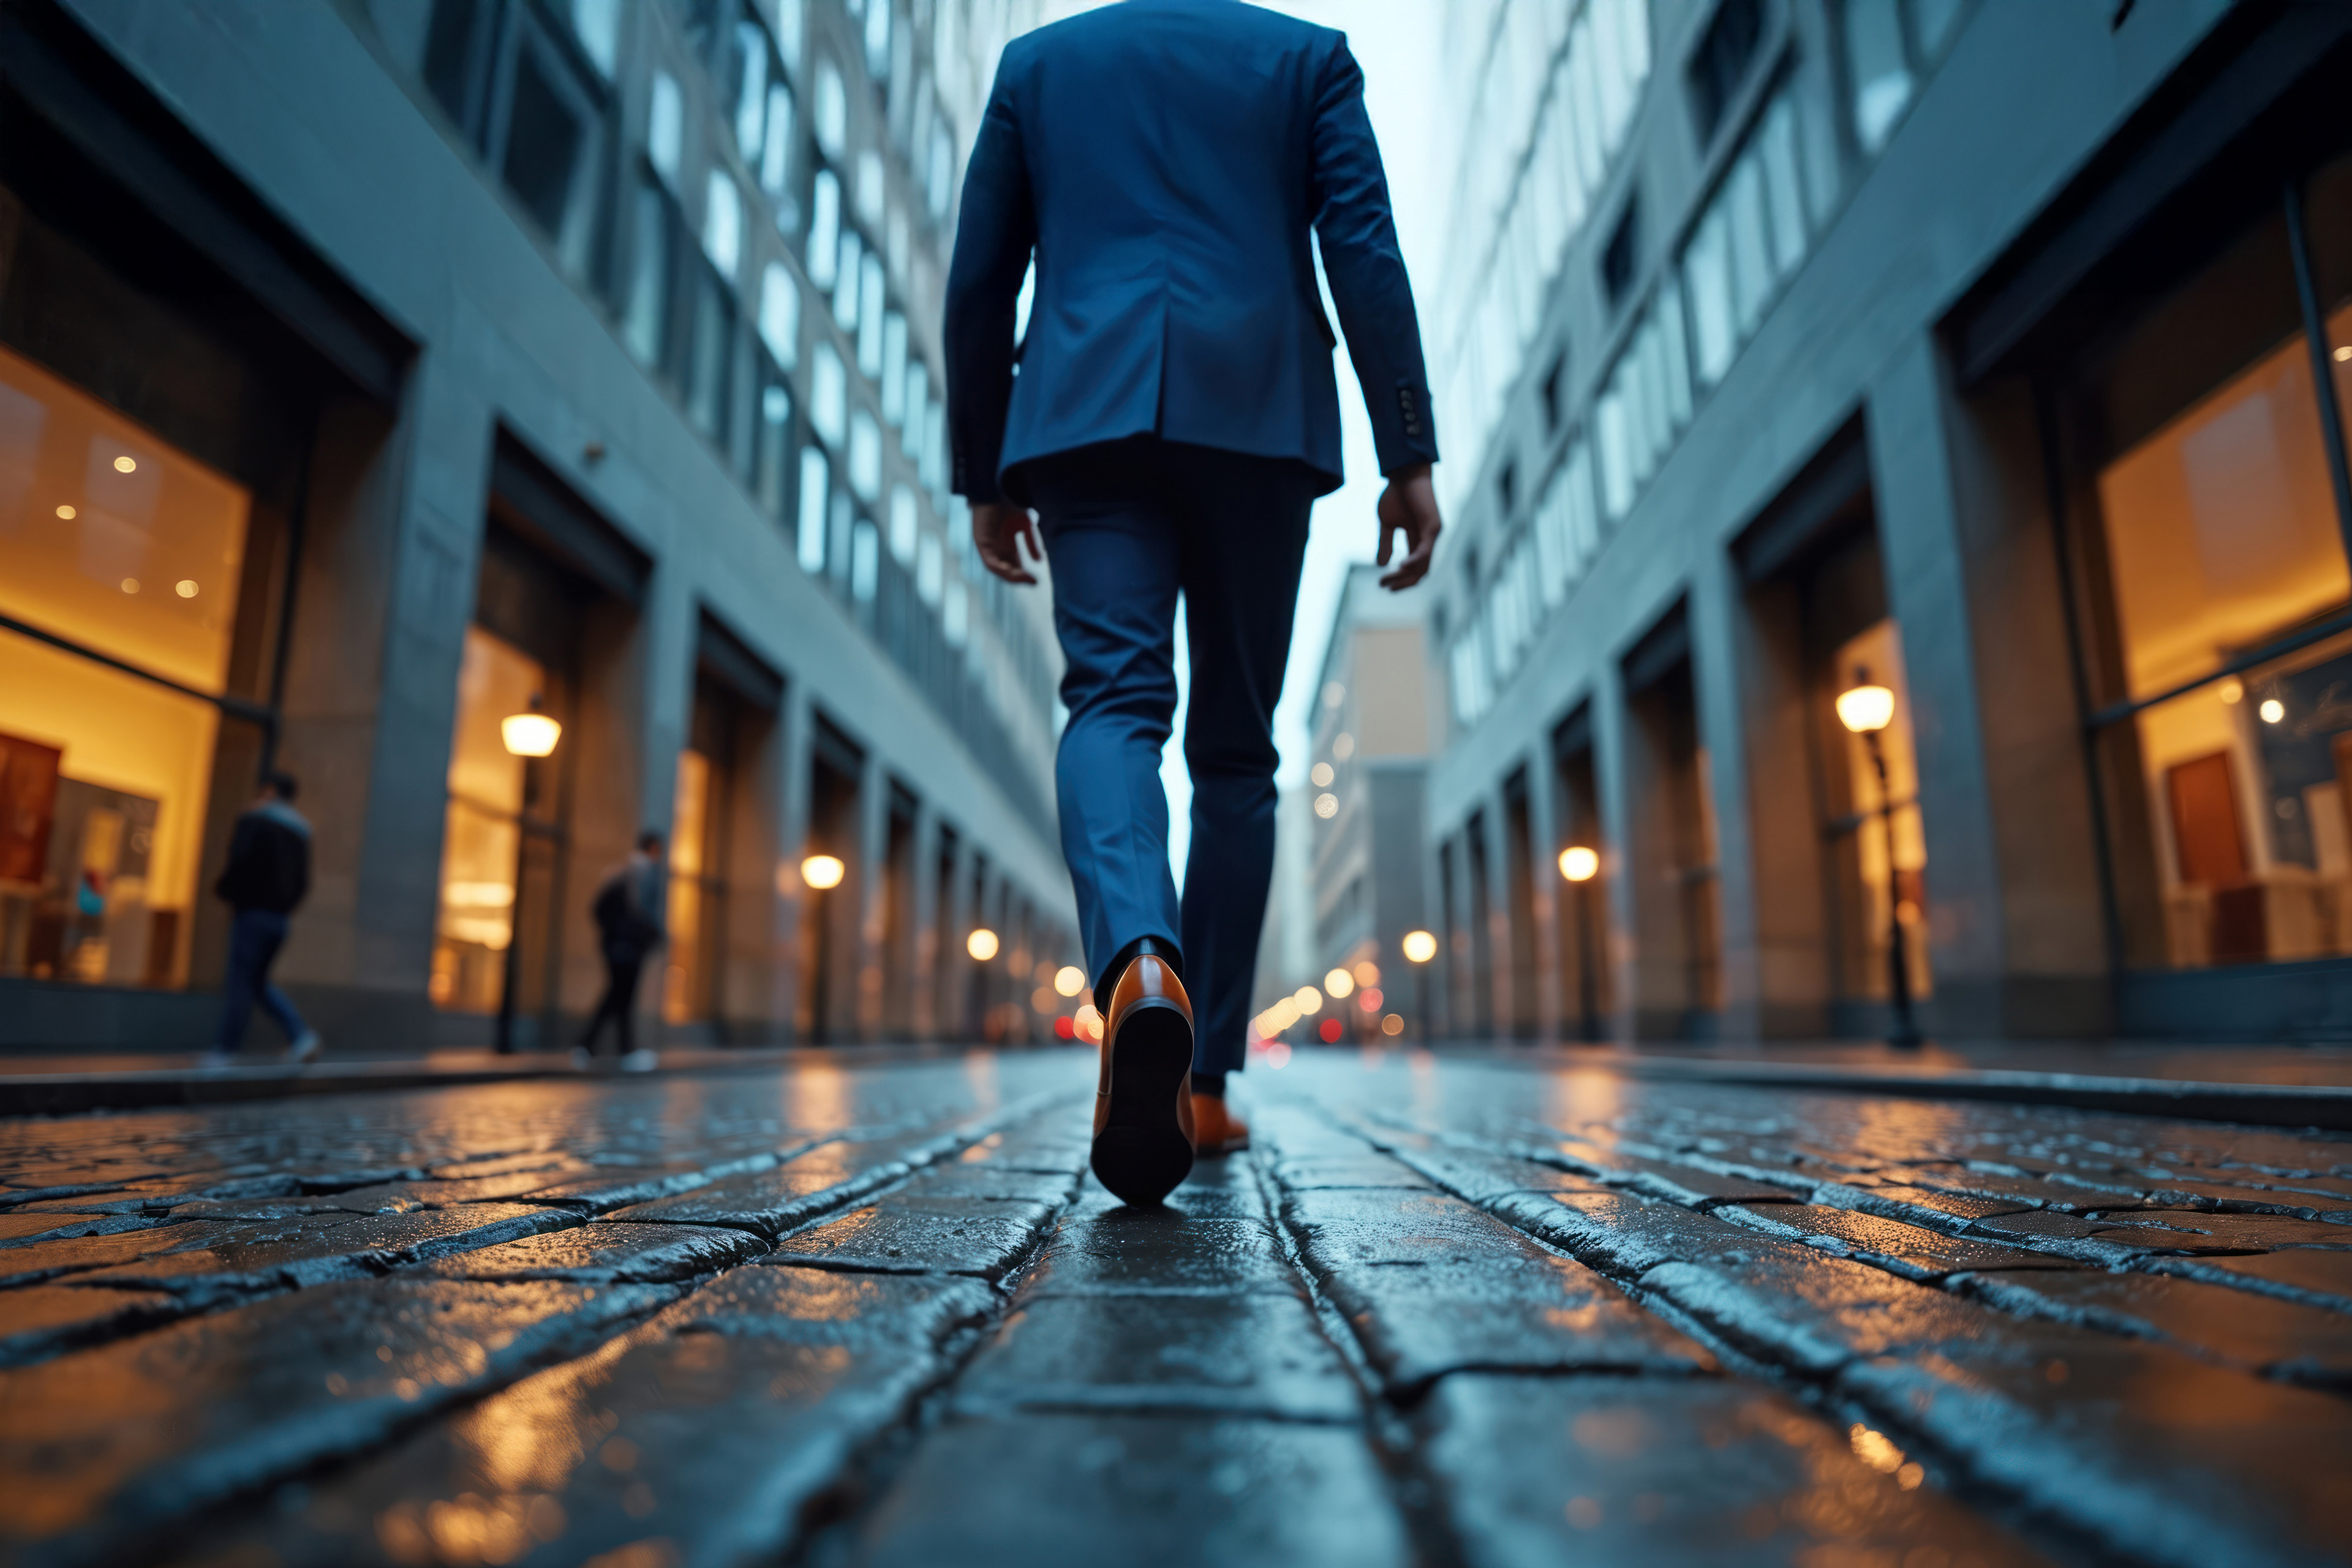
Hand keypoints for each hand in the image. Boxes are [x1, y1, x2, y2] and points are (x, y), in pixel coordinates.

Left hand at [972, 501, 1041, 584]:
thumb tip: (1039, 560)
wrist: (996, 490)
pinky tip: (1011, 570)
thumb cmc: (1010, 504)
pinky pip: (990, 562)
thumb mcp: (1025, 526)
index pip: (1015, 566)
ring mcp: (988, 547)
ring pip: (999, 569)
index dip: (1025, 575)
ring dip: (1011, 576)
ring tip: (1025, 578)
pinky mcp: (982, 544)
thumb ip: (1031, 543)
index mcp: (1007, 546)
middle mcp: (997, 549)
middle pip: (1007, 570)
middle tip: (1033, 582)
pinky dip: (1000, 568)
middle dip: (1020, 578)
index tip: (1037, 580)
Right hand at [1376, 463, 1440, 589]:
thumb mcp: (1387, 523)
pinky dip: (1414, 561)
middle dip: (1402, 582)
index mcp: (1417, 539)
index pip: (1412, 567)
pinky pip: (1425, 551)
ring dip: (1406, 575)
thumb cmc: (1396, 494)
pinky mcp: (1433, 526)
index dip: (1398, 579)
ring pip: (1423, 566)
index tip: (1382, 585)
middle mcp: (1427, 540)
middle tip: (1384, 586)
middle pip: (1420, 572)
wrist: (1405, 472)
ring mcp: (1432, 534)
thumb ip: (1386, 544)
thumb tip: (1380, 565)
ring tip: (1388, 579)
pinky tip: (1401, 566)